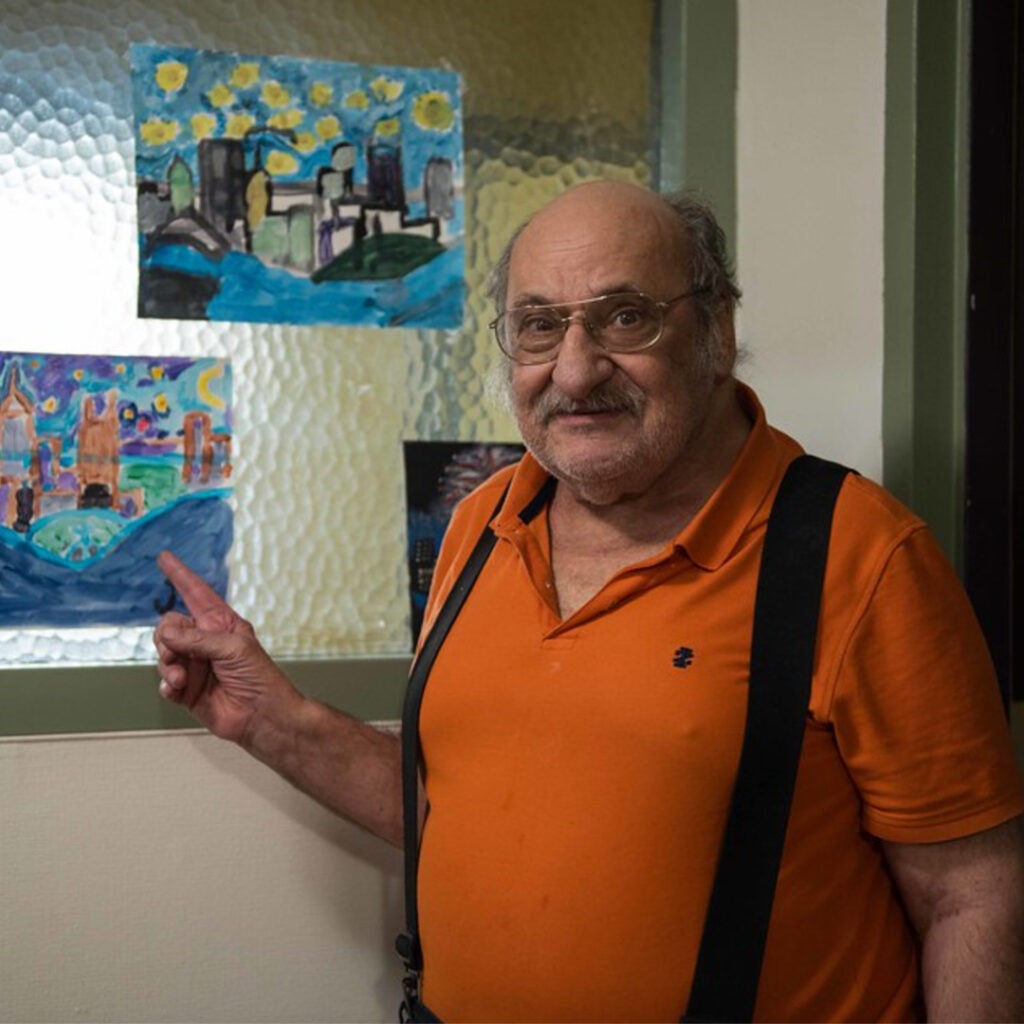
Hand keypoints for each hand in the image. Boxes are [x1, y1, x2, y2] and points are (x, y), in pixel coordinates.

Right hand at [153, 551, 297, 743]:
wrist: (262, 715)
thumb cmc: (259, 677)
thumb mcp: (234, 648)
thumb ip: (198, 638)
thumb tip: (168, 632)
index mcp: (221, 624)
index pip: (196, 593)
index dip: (181, 575)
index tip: (165, 557)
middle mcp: (205, 642)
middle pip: (169, 626)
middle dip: (166, 638)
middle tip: (174, 652)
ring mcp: (194, 665)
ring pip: (163, 654)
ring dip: (167, 665)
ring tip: (181, 678)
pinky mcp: (186, 690)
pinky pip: (164, 682)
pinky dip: (168, 685)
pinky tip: (178, 689)